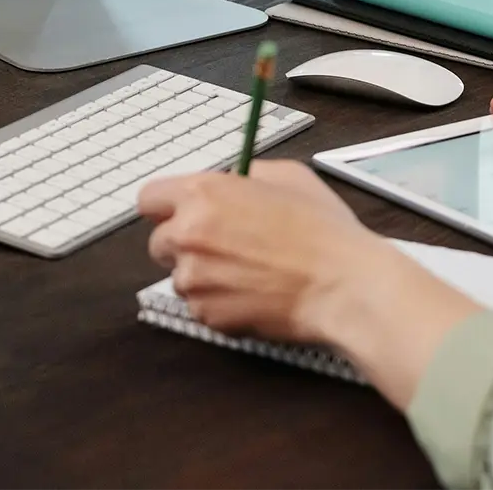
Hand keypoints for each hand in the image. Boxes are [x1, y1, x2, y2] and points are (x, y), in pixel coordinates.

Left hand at [137, 161, 479, 406]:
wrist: (343, 285)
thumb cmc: (323, 230)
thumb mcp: (289, 176)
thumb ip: (248, 175)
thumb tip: (232, 181)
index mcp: (204, 194)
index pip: (149, 198)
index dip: (167, 207)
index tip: (182, 213)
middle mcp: (188, 235)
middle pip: (159, 242)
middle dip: (184, 243)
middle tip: (223, 246)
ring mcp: (194, 280)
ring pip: (180, 277)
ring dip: (203, 276)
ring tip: (248, 273)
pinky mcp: (207, 316)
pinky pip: (200, 307)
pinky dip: (219, 302)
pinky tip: (254, 294)